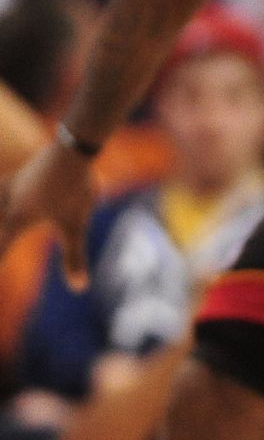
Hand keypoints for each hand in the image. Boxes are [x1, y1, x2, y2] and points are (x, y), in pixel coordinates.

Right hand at [0, 140, 95, 289]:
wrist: (73, 149)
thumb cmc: (75, 190)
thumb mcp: (76, 226)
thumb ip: (75, 258)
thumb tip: (80, 289)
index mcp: (17, 220)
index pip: (1, 248)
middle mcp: (7, 204)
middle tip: (2, 237)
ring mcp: (11, 186)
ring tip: (0, 218)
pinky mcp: (20, 174)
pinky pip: (1, 186)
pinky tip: (2, 188)